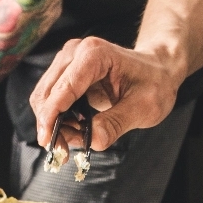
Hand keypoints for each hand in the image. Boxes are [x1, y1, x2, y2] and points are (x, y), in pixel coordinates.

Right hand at [29, 37, 183, 150]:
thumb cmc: (155, 83)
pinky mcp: (65, 70)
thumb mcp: (144, 108)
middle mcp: (76, 52)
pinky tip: (74, 128)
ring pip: (44, 97)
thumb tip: (92, 140)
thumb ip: (116, 123)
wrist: (157, 69)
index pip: (63, 89)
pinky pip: (50, 98)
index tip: (47, 142)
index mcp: (95, 55)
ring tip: (73, 139)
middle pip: (47, 93)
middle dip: (50, 125)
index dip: (51, 117)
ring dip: (52, 122)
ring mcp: (68, 59)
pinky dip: (57, 117)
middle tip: (63, 150)